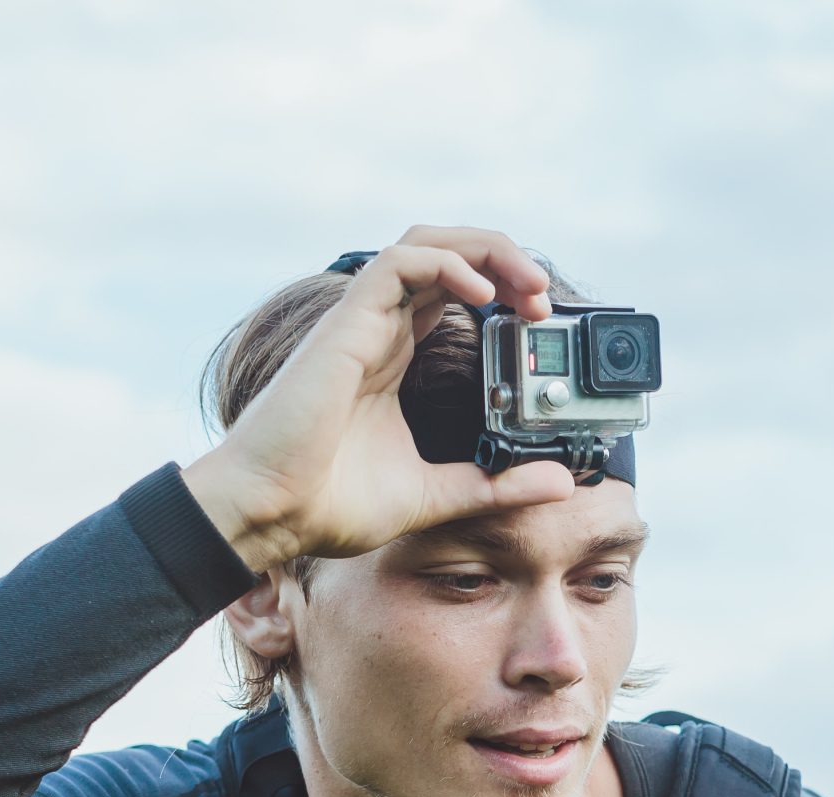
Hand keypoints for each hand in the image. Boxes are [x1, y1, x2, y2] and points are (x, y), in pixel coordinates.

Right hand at [180, 224, 579, 574]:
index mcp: (395, 356)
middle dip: (503, 259)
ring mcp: (362, 323)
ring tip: (527, 286)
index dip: (501, 288)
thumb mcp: (438, 494)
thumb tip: (562, 483)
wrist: (271, 515)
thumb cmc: (330, 503)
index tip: (537, 321)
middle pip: (445, 254)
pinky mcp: (347, 326)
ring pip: (426, 244)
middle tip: (543, 299)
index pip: (452, 291)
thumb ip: (498, 484)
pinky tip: (481, 294)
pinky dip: (447, 265)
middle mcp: (380, 330)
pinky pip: (400, 263)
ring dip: (484, 250)